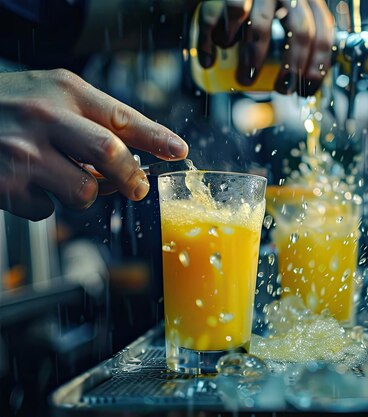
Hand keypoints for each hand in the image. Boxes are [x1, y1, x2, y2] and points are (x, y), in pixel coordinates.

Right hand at [0, 69, 188, 220]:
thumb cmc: (6, 105)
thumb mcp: (51, 94)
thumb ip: (92, 119)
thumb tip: (136, 155)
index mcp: (64, 91)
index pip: (124, 117)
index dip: (158, 138)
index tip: (179, 152)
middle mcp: (45, 118)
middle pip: (111, 153)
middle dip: (131, 176)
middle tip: (137, 186)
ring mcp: (24, 153)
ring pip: (84, 191)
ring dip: (84, 195)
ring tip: (62, 177)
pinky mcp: (6, 186)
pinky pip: (47, 210)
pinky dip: (44, 204)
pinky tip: (27, 183)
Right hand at [196, 0, 333, 95]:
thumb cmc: (251, 9)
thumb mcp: (283, 17)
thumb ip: (297, 39)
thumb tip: (308, 79)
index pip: (324, 30)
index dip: (319, 64)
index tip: (308, 88)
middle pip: (301, 30)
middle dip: (292, 67)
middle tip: (282, 89)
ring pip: (261, 25)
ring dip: (254, 58)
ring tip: (245, 78)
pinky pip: (223, 16)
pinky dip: (216, 41)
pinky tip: (210, 60)